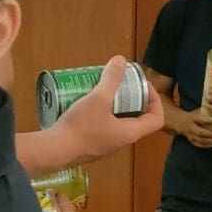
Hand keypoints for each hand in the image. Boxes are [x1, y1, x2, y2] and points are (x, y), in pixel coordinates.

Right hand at [50, 56, 167, 162]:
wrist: (55, 151)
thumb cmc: (81, 126)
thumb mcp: (98, 98)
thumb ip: (111, 79)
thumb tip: (121, 60)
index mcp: (130, 133)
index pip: (156, 119)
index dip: (155, 101)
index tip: (143, 87)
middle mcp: (122, 143)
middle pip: (137, 120)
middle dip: (132, 101)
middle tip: (121, 86)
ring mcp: (106, 147)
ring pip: (118, 125)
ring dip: (115, 108)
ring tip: (103, 93)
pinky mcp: (91, 148)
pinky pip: (102, 130)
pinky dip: (101, 117)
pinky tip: (86, 106)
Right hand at [180, 107, 211, 148]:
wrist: (181, 123)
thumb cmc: (194, 116)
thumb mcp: (199, 110)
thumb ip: (208, 110)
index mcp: (193, 118)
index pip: (203, 120)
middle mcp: (190, 127)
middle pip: (200, 132)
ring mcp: (190, 135)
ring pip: (201, 140)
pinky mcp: (192, 141)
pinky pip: (201, 145)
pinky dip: (209, 145)